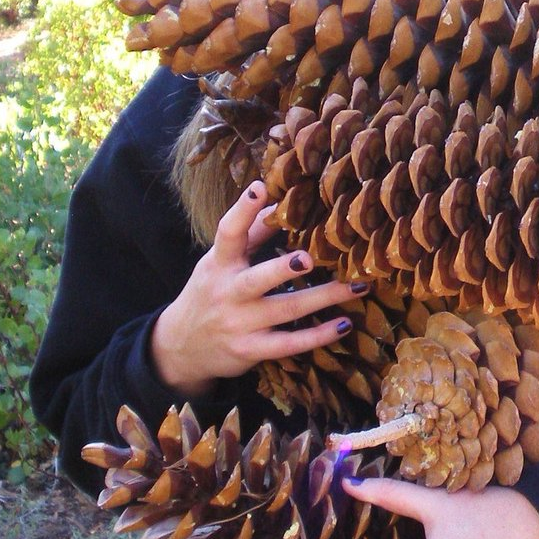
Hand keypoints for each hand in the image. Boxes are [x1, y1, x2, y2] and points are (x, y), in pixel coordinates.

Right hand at [151, 181, 363, 396]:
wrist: (183, 347)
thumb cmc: (210, 294)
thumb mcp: (219, 263)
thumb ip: (250, 235)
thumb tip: (278, 201)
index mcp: (219, 265)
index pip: (227, 234)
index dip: (242, 211)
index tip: (259, 189)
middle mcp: (228, 293)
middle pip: (258, 280)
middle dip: (283, 269)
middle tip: (310, 258)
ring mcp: (240, 324)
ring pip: (285, 310)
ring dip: (323, 298)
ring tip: (355, 287)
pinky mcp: (252, 350)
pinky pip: (290, 344)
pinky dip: (318, 335)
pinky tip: (344, 324)